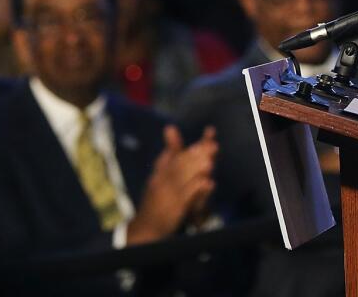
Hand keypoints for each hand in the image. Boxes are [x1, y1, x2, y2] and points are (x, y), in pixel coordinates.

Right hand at [128, 125, 217, 243]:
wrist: (144, 229)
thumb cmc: (154, 202)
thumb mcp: (158, 175)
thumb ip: (168, 155)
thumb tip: (171, 129)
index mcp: (160, 174)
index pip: (175, 157)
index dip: (191, 149)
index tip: (205, 140)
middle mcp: (162, 183)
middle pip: (180, 166)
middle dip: (197, 156)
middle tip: (213, 147)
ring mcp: (167, 196)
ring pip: (183, 180)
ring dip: (197, 170)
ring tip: (210, 162)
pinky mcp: (172, 210)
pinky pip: (185, 199)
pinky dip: (196, 190)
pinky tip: (207, 184)